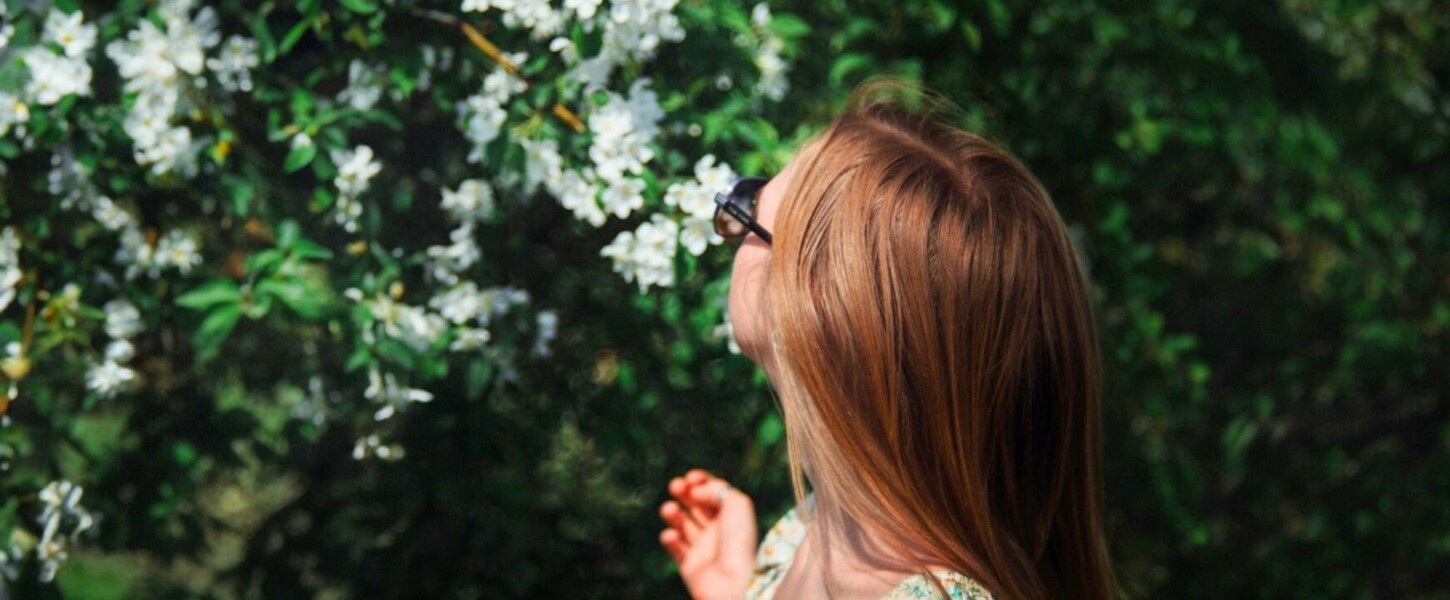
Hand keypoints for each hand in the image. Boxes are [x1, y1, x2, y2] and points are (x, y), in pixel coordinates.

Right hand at [659, 469, 757, 599]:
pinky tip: (672, 536)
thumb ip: (715, 488)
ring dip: (672, 512)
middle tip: (675, 486)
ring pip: (682, 523)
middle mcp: (719, 530)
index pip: (713, 491)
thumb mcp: (736, 503)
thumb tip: (694, 491)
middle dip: (683, 491)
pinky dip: (669, 538)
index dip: (700, 481)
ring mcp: (704, 548)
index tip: (691, 478)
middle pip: (696, 503)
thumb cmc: (738, 542)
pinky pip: (674, 547)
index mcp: (733, 515)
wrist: (732, 583)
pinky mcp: (690, 566)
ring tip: (670, 510)